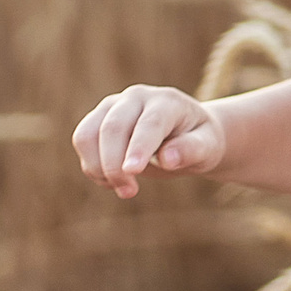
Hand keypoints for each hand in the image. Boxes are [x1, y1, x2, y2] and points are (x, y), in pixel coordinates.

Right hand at [72, 84, 223, 198]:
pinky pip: (82, 141)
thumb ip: (192, 150)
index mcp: (167, 101)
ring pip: (86, 134)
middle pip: (113, 128)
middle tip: (130, 193)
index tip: (132, 172)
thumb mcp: (208, 147)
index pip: (149, 123)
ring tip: (123, 189)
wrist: (187, 133)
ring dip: (97, 167)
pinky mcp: (97, 118)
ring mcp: (113, 105)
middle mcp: (136, 97)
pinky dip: (92, 166)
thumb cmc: (200, 140)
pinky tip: (113, 181)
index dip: (139, 148)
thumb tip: (168, 158)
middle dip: (114, 164)